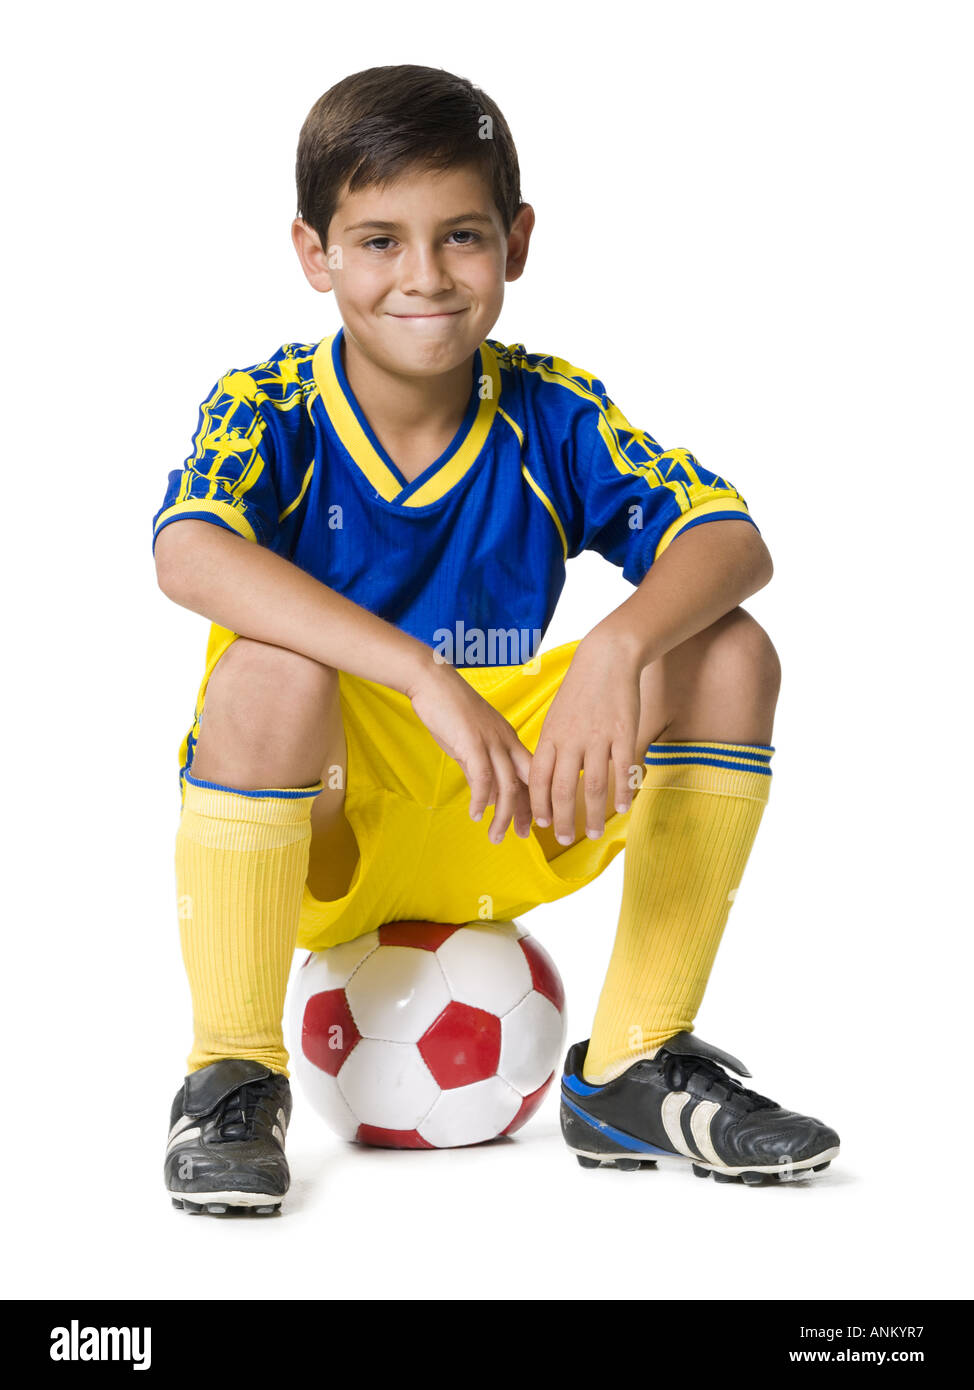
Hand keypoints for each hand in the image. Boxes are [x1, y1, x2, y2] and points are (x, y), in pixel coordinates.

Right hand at [408, 660, 533, 843]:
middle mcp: (506, 741)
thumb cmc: (449, 710)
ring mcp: (491, 742)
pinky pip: (483, 778)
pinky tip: (476, 815)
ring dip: (503, 816)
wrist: (432, 682)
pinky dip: (481, 800)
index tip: (529, 824)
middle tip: (522, 835)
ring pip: (507, 786)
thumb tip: (488, 795)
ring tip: (496, 836)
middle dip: (528, 812)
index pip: (530, 775)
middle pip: (528, 782)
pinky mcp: (472, 743)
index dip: (532, 801)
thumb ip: (480, 768)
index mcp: (509, 739)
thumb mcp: (470, 742)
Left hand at [529, 629, 643, 844]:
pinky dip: (622, 792)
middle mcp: (571, 740)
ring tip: (594, 834)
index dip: (539, 805)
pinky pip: (622, 770)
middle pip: (562, 789)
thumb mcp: (556, 717)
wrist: (606, 658)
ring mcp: (598, 737)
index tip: (543, 825)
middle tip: (566, 840)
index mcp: (551, 736)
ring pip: (593, 786)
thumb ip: (552, 748)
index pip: (538, 779)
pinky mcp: (624, 733)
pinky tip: (623, 808)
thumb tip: (546, 780)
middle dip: (563, 820)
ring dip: (592, 815)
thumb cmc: (580, 690)